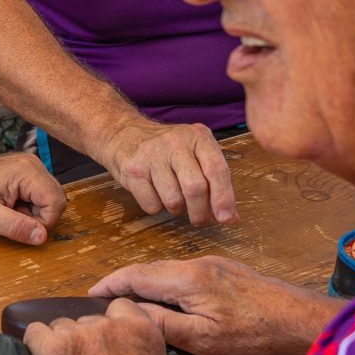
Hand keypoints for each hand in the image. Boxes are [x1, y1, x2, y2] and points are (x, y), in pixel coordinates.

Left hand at [0, 148, 65, 245]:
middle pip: (56, 199)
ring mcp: (29, 166)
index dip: (43, 223)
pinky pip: (39, 193)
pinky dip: (28, 205)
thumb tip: (42, 237)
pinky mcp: (25, 171)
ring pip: (49, 197)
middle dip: (38, 217)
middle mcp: (32, 164)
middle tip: (11, 218)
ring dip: (33, 212)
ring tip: (8, 211)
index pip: (56, 203)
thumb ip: (15, 227)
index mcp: (26, 171)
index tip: (20, 227)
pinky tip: (9, 205)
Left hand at [21, 302, 178, 354]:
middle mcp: (109, 324)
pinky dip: (37, 346)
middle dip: (88, 340)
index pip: (120, 308)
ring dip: (64, 345)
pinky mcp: (51, 348)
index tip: (110, 343)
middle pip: (89, 320)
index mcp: (141, 329)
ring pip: (62, 327)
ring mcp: (78, 334)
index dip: (113, 325)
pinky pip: (35, 333)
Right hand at [87, 254, 337, 354]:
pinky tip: (168, 304)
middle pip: (148, 270)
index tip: (89, 296)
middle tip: (104, 305)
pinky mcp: (226, 271)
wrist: (300, 321)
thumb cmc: (255, 334)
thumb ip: (162, 324)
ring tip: (131, 307)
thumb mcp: (202, 339)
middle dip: (123, 285)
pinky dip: (166, 286)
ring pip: (167, 272)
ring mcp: (214, 265)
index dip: (109, 285)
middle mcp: (197, 263)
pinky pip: (185, 274)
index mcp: (187, 278)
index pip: (135, 275)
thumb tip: (129, 314)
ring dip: (145, 286)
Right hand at [99, 115, 236, 227]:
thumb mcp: (195, 154)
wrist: (123, 134)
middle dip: (200, 212)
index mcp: (198, 137)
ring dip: (176, 209)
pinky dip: (156, 207)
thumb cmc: (167, 150)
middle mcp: (176, 142)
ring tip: (173, 199)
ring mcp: (152, 155)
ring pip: (173, 200)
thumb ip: (215, 182)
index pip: (216, 169)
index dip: (224, 197)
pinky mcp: (133, 170)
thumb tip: (231, 217)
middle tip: (200, 220)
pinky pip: (152, 204)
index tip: (226, 218)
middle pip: (195, 188)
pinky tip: (154, 193)